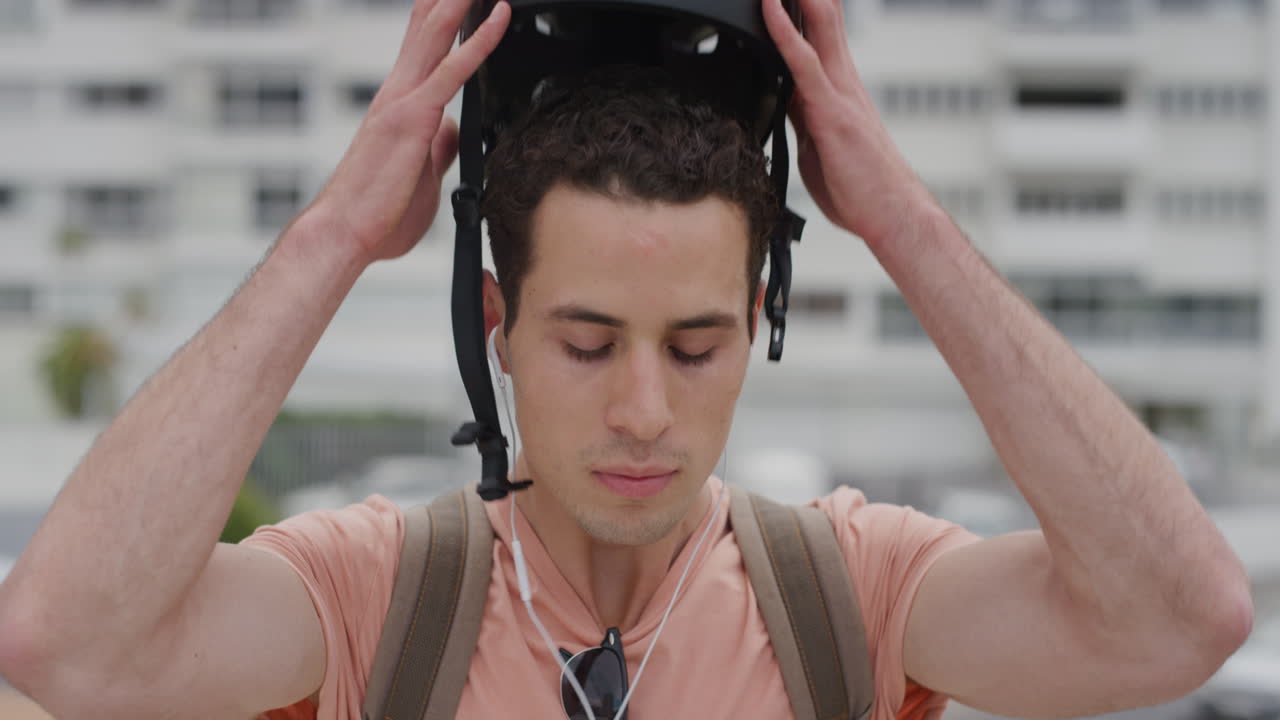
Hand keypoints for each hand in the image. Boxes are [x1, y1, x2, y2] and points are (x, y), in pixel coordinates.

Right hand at [304, 0, 509, 263]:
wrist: (344, 233)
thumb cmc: (377, 213)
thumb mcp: (421, 175)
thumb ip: (437, 147)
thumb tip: (451, 129)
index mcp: (398, 104)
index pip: (423, 44)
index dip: (444, 14)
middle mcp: (397, 93)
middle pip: (427, 25)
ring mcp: (402, 100)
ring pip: (437, 32)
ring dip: (460, 0)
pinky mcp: (413, 116)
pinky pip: (453, 70)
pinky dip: (479, 40)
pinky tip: (498, 16)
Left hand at [763, 0, 936, 244]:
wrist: (891, 214)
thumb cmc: (860, 189)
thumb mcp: (817, 148)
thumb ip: (800, 120)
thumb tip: (781, 108)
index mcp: (838, 88)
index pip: (818, 32)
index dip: (801, 5)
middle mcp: (842, 80)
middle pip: (823, 16)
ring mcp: (839, 91)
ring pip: (818, 25)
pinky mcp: (832, 109)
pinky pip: (804, 61)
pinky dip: (784, 31)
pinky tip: (770, 7)